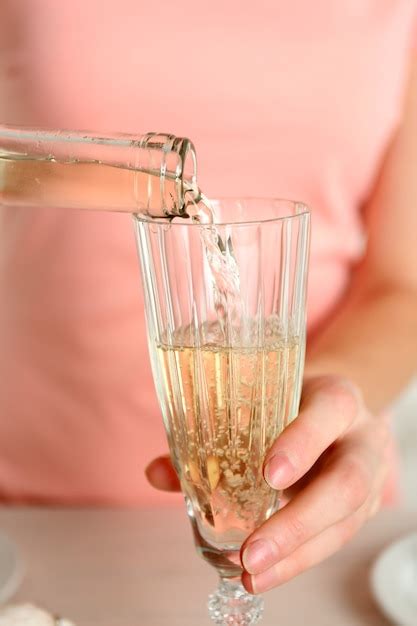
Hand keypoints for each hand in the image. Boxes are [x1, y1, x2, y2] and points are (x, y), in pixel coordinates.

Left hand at [146, 375, 391, 593]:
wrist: (335, 414)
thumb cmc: (291, 403)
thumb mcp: (263, 403)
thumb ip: (213, 432)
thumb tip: (156, 473)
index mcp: (336, 399)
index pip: (330, 410)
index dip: (303, 442)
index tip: (270, 474)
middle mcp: (360, 438)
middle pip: (347, 483)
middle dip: (299, 523)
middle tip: (253, 551)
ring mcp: (368, 478)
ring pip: (346, 522)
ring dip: (296, 555)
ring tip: (251, 573)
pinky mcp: (361, 510)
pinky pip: (335, 539)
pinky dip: (296, 561)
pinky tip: (263, 574)